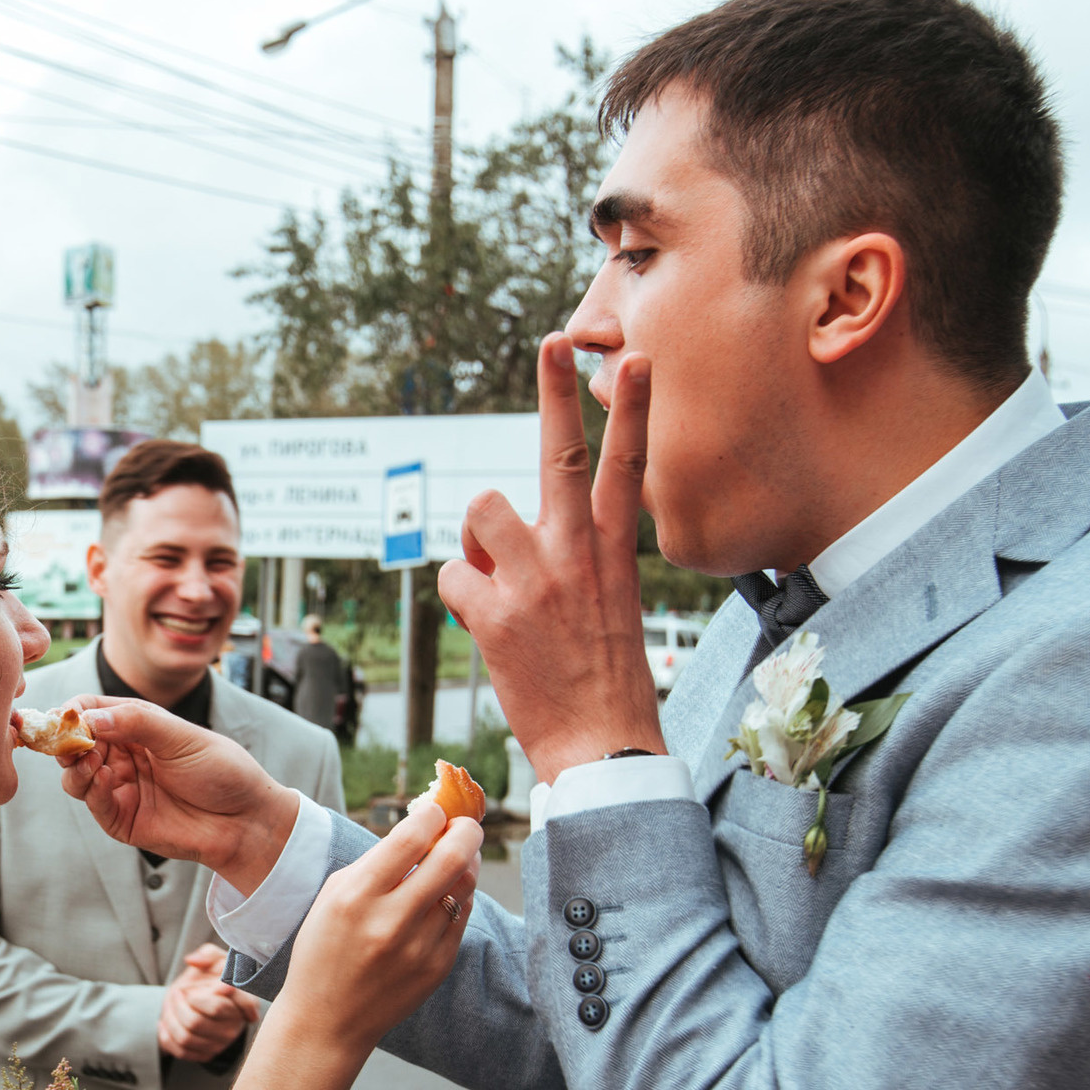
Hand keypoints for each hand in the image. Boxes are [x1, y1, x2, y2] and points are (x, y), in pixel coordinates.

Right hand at [57, 697, 300, 894]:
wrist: (244, 820)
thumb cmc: (221, 771)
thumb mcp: (181, 736)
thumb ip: (136, 722)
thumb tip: (89, 717)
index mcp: (136, 726)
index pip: (91, 710)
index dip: (73, 711)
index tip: (65, 715)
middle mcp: (122, 755)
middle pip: (75, 743)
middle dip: (66, 740)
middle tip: (68, 740)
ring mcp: (120, 787)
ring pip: (75, 775)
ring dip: (74, 766)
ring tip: (88, 760)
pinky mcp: (121, 819)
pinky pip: (93, 803)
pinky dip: (90, 789)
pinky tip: (104, 779)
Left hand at [159, 943, 261, 1062]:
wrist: (201, 998)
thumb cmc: (212, 976)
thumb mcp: (214, 958)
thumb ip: (207, 954)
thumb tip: (192, 961)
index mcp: (243, 1002)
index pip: (222, 1006)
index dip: (204, 999)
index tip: (196, 988)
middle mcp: (235, 1025)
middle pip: (196, 1022)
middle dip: (179, 1004)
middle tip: (179, 990)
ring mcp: (222, 1042)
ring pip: (185, 1037)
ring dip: (171, 1017)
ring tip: (172, 1003)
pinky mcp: (208, 1053)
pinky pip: (180, 1050)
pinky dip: (167, 1035)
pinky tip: (167, 1022)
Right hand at [269, 799, 482, 1059]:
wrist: (327, 1020)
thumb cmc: (324, 949)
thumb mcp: (334, 896)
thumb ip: (376, 862)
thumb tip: (424, 828)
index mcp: (356, 897)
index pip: (410, 838)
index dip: (432, 814)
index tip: (436, 809)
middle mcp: (391, 921)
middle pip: (452, 858)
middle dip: (467, 831)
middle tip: (467, 824)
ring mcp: (420, 947)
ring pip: (464, 887)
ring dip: (468, 861)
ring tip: (461, 853)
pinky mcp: (438, 966)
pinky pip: (461, 917)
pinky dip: (459, 896)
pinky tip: (448, 891)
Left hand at [437, 335, 665, 783]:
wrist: (603, 748)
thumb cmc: (600, 679)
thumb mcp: (604, 606)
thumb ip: (563, 559)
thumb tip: (499, 538)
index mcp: (613, 552)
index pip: (625, 466)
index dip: (630, 409)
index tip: (635, 359)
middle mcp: (578, 555)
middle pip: (561, 454)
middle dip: (556, 392)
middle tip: (553, 341)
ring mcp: (537, 582)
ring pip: (481, 509)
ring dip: (476, 540)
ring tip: (494, 580)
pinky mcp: (497, 616)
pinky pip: (454, 575)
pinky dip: (460, 598)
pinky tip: (484, 626)